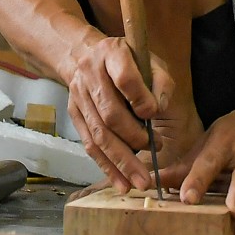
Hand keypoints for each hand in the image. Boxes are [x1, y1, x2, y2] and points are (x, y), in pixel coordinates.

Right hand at [64, 32, 176, 190]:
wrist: (87, 55)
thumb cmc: (128, 60)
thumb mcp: (149, 61)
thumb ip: (160, 83)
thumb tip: (157, 110)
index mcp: (111, 53)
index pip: (124, 78)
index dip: (140, 99)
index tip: (153, 114)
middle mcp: (90, 73)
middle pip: (110, 114)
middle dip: (134, 139)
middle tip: (155, 153)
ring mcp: (78, 95)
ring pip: (99, 134)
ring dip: (121, 161)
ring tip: (139, 181)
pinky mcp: (74, 114)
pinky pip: (90, 145)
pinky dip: (106, 166)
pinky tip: (121, 182)